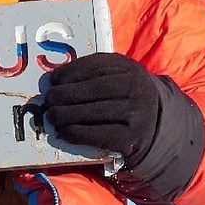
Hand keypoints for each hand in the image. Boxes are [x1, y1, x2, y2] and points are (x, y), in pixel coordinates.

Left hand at [41, 52, 162, 166]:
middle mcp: (137, 89)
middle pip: (95, 89)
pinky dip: (77, 133)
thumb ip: (94, 72)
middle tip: (49, 99)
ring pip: (95, 112)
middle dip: (66, 94)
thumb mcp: (119, 76)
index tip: (54, 79)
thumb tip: (57, 79)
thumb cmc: (125, 96)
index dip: (73, 71)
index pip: (99, 66)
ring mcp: (136, 115)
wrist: (155, 124)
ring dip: (67, 115)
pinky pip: (98, 135)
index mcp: (131, 70)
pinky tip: (64, 132)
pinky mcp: (130, 138)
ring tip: (52, 116)